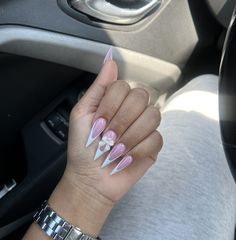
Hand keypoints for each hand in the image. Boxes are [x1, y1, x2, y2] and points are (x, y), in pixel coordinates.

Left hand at [64, 56, 162, 205]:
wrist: (90, 179)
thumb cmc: (83, 148)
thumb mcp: (82, 114)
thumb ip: (98, 88)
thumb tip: (110, 60)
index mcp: (115, 101)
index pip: (124, 86)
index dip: (111, 105)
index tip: (98, 123)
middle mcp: (132, 110)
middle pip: (141, 97)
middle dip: (121, 120)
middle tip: (107, 137)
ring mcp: (145, 127)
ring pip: (153, 115)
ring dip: (130, 136)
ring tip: (116, 149)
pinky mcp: (153, 145)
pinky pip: (157, 138)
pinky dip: (138, 150)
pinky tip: (126, 157)